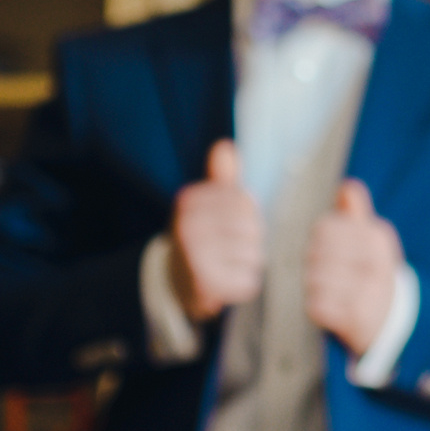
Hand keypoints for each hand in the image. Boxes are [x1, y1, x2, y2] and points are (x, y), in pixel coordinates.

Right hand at [169, 140, 264, 319]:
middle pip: (252, 227)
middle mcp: (188, 225)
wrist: (175, 281)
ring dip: (249, 263)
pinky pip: (247, 282)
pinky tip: (228, 280)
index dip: (248, 214)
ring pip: (254, 255)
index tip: (231, 224)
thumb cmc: (202, 237)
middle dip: (251, 240)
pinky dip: (244, 284)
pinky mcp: (204, 284)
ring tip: (229, 264)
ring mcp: (194, 256)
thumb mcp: (208, 204)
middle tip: (232, 247)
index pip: (245, 200)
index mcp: (189, 200)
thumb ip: (221, 178)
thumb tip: (224, 146)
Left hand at [305, 179, 402, 353]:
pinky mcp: (355, 317)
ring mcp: (366, 291)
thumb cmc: (373, 275)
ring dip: (313, 288)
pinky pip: (316, 306)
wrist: (396, 323)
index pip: (324, 228)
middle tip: (323, 275)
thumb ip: (356, 214)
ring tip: (326, 292)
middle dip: (313, 265)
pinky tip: (327, 309)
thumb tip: (347, 185)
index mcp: (376, 238)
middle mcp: (374, 262)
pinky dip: (316, 308)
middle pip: (315, 253)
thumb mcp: (372, 242)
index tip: (327, 253)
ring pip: (313, 279)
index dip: (317, 241)